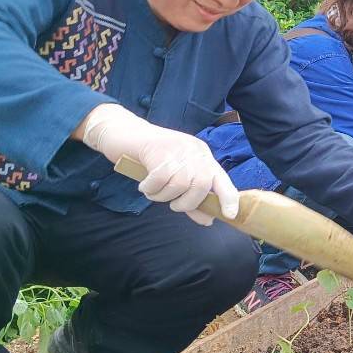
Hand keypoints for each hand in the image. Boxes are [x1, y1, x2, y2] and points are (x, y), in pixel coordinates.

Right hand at [82, 103, 237, 225]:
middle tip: (172, 205)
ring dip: (164, 196)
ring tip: (153, 192)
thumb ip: (191, 198)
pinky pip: (160, 178)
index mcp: (203, 157)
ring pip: (180, 184)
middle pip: (202, 184)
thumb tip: (207, 220)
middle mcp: (194, 151)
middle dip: (187, 203)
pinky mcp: (158, 148)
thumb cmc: (150, 160)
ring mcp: (177, 148)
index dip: (229, 198)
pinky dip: (151, 188)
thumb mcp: (174, 179)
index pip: (222, 179)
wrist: (124, 132)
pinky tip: (144, 185)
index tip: (229, 215)